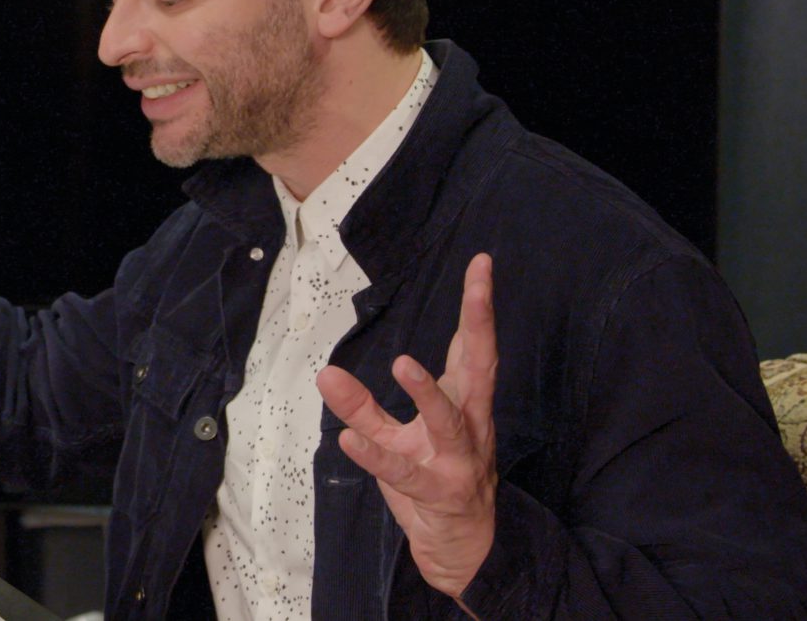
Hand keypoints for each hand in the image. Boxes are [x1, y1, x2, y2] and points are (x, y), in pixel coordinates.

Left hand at [317, 253, 498, 608]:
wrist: (460, 544)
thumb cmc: (432, 478)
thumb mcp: (394, 436)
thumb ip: (361, 406)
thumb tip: (324, 373)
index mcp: (465, 403)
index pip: (474, 346)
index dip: (478, 306)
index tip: (481, 263)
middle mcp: (469, 424)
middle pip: (480, 367)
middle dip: (481, 324)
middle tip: (478, 285)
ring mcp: (457, 459)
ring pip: (446, 421)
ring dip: (426, 393)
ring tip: (402, 363)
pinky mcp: (437, 491)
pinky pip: (402, 470)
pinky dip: (373, 454)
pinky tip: (347, 439)